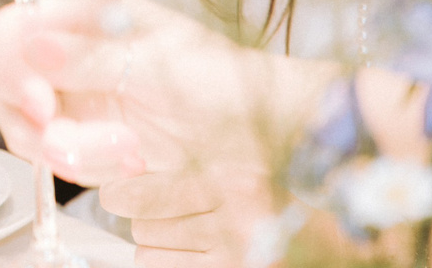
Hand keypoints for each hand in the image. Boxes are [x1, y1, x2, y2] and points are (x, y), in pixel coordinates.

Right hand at [0, 0, 331, 265]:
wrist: (262, 134)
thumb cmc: (224, 84)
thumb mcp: (157, 65)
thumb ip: (90, 59)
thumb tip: (32, 44)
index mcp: (86, 16)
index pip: (13, 29)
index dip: (14, 67)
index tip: (41, 104)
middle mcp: (73, 52)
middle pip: (9, 81)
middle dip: (39, 121)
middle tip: (71, 143)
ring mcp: (78, 95)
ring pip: (27, 125)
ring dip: (68, 149)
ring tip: (127, 155)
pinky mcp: (87, 135)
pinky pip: (55, 154)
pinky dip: (82, 166)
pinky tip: (125, 162)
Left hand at [95, 166, 280, 267]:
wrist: (318, 240)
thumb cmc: (264, 199)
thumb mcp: (227, 172)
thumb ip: (176, 173)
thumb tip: (123, 176)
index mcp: (229, 183)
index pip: (148, 196)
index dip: (119, 195)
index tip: (113, 195)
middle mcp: (232, 223)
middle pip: (144, 227)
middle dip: (145, 220)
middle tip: (166, 216)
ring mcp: (234, 259)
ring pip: (149, 257)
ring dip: (155, 247)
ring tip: (182, 238)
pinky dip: (169, 263)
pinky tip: (190, 254)